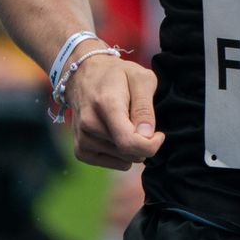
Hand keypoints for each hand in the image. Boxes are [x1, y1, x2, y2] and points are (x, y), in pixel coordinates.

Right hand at [64, 51, 164, 170]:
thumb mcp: (140, 79)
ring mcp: (83, 139)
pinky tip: (118, 134)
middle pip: (129, 153)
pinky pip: (112, 164)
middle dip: (144, 143)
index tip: (159, 134)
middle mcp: (90, 124)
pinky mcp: (80, 150)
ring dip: (132, 148)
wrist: (84, 76)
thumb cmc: (118, 75)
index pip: (130, 142)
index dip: (152, 145)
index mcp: (106, 105)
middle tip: (143, 123)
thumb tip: (147, 135)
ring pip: (123, 160)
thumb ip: (145, 107)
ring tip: (126, 124)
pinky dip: (121, 154)